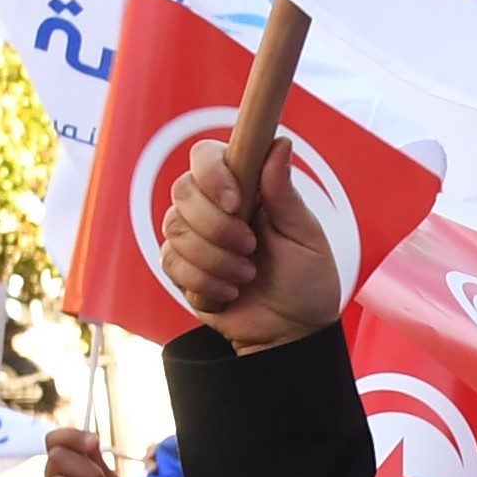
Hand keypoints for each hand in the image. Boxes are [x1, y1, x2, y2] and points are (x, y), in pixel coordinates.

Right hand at [161, 137, 342, 349]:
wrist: (292, 333)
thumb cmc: (306, 283)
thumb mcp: (305, 237)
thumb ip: (285, 193)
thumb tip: (280, 143)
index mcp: (245, 188)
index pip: (206, 156)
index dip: (213, 174)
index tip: (237, 202)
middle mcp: (214, 206)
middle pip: (183, 191)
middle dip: (216, 226)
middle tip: (250, 249)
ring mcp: (195, 237)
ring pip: (175, 229)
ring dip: (215, 259)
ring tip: (246, 276)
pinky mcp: (182, 268)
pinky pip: (170, 263)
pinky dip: (203, 282)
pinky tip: (228, 293)